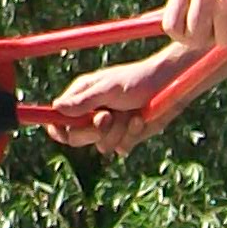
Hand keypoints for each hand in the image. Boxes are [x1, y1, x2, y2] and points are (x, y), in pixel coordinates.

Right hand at [41, 50, 186, 154]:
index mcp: (82, 97)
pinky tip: (139, 119)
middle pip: (77, 137)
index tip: (63, 132)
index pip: (58, 118)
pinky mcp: (126, 136)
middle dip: (93, 130)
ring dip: (117, 131)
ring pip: (101, 145)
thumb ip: (84, 101)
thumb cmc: (137, 79)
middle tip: (107, 117)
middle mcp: (92, 113)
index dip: (58, 128)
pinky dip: (132, 135)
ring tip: (129, 113)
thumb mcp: (109, 89)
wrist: (169, 85)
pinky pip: (121, 147)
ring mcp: (110, 127)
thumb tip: (57, 108)